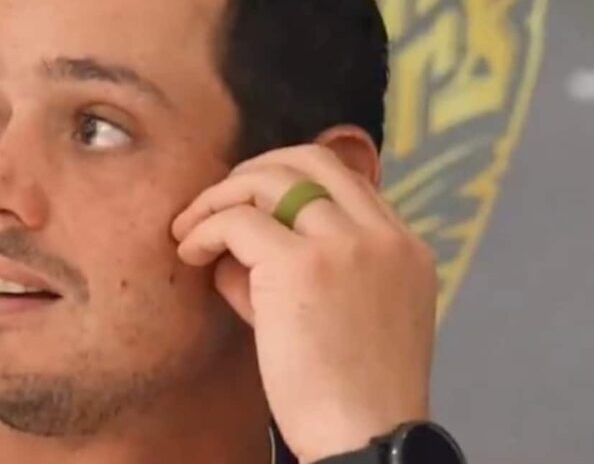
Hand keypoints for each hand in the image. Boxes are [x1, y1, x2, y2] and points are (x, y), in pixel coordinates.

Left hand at [172, 145, 437, 462]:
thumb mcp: (346, 317)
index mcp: (403, 247)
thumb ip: (302, 270)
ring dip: (220, 196)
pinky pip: (238, 222)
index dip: (290, 179)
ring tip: (191, 228)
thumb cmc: (349, 393)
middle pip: (310, 158)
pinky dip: (205, 229)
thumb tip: (234, 244)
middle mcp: (381, 235)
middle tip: (217, 201)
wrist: (365, 439)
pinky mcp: (301, 266)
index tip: (251, 203)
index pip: (344, 178)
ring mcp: (346, 245)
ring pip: (270, 179)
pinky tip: (190, 254)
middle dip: (254, 170)